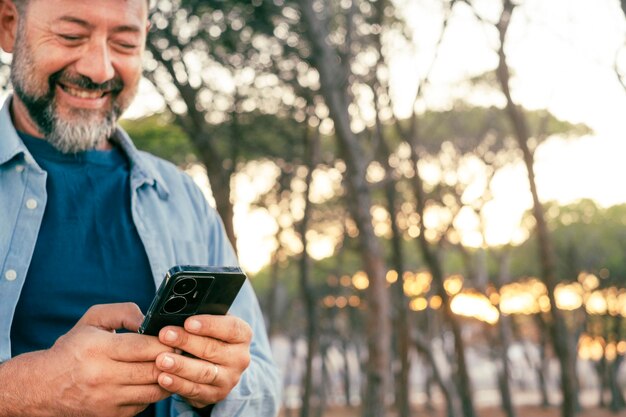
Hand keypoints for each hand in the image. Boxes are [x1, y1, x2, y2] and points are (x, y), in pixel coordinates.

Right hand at [0, 303, 173, 416]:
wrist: (44, 386)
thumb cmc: (72, 349)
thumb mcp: (93, 320)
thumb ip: (124, 313)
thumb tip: (149, 321)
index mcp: (98, 349)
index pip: (143, 347)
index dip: (165, 342)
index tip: (175, 337)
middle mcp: (102, 377)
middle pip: (153, 370)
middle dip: (173, 359)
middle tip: (182, 351)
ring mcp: (107, 400)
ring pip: (154, 390)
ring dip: (168, 377)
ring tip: (173, 365)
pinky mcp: (112, 415)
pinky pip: (145, 403)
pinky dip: (154, 391)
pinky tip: (154, 380)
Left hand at [155, 315, 252, 408]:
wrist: (220, 367)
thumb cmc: (211, 337)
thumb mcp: (213, 324)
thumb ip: (201, 318)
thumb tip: (177, 314)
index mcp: (242, 335)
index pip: (230, 328)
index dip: (209, 325)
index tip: (188, 322)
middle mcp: (240, 357)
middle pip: (213, 349)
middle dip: (186, 342)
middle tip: (165, 335)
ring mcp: (230, 378)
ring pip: (204, 372)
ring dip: (180, 366)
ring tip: (161, 360)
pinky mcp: (217, 395)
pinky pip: (196, 390)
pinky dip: (178, 384)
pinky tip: (164, 378)